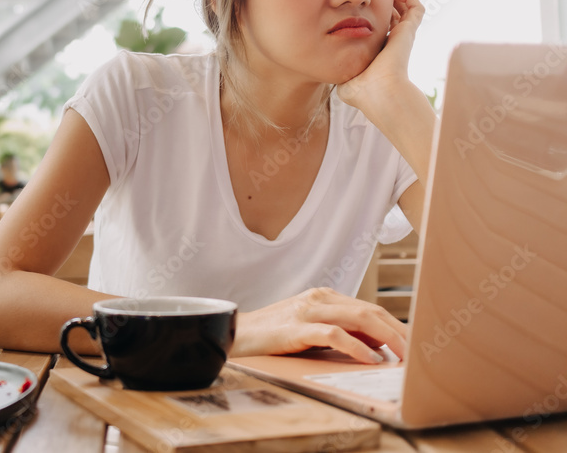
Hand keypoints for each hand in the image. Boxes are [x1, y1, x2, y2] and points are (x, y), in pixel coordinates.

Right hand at [231, 287, 407, 362]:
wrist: (233, 335)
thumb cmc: (272, 336)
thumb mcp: (310, 330)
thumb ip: (340, 332)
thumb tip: (378, 345)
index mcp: (324, 297)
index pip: (370, 308)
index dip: (397, 326)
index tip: (418, 344)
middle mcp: (319, 298)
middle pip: (371, 311)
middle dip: (400, 331)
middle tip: (421, 352)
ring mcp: (307, 311)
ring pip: (359, 318)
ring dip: (388, 337)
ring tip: (405, 356)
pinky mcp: (296, 327)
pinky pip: (334, 334)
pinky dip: (356, 346)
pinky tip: (371, 358)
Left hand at [337, 0, 424, 112]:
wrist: (379, 93)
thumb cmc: (361, 91)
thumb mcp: (345, 80)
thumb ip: (338, 73)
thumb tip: (331, 72)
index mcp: (378, 54)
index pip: (377, 34)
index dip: (370, 22)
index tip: (355, 14)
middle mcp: (392, 44)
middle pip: (392, 19)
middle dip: (382, 7)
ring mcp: (402, 37)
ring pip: (406, 12)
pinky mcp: (409, 31)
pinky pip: (417, 8)